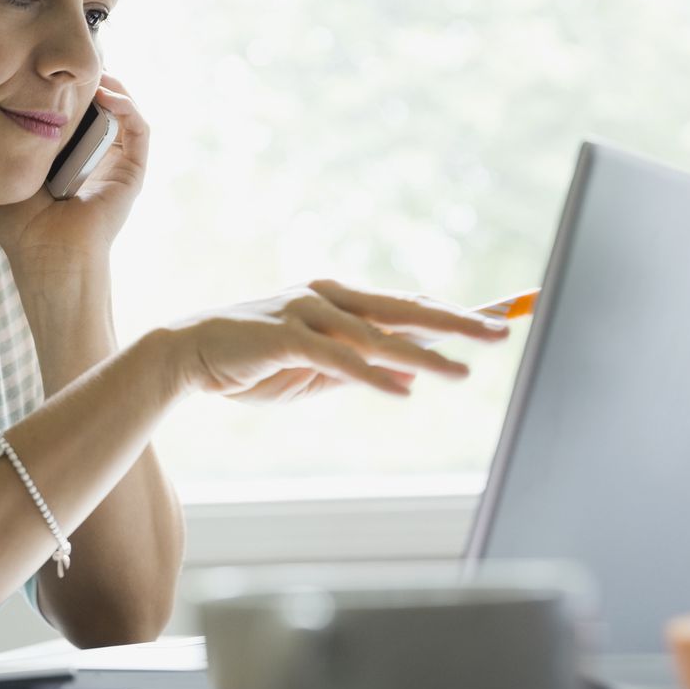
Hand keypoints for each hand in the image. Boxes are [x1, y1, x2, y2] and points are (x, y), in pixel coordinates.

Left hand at [0, 72, 147, 275]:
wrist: (50, 258)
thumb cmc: (23, 229)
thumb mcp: (7, 175)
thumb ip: (9, 145)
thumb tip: (1, 106)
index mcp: (66, 162)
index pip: (72, 116)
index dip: (65, 90)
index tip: (48, 66)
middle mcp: (94, 161)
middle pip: (99, 108)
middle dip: (88, 81)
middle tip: (72, 60)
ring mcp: (115, 165)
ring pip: (123, 112)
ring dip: (111, 87)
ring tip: (91, 71)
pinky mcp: (132, 172)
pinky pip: (139, 129)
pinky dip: (128, 106)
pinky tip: (108, 94)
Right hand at [162, 279, 509, 402]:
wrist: (188, 353)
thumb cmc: (253, 361)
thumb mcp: (316, 367)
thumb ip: (359, 365)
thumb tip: (410, 375)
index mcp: (339, 300)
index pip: (407, 306)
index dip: (453, 313)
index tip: (496, 317)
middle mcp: (329, 297)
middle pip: (405, 309)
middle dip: (456, 322)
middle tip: (501, 331)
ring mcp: (306, 313)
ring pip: (376, 335)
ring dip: (422, 356)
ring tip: (463, 374)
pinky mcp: (283, 337)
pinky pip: (336, 359)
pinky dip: (371, 375)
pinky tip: (403, 391)